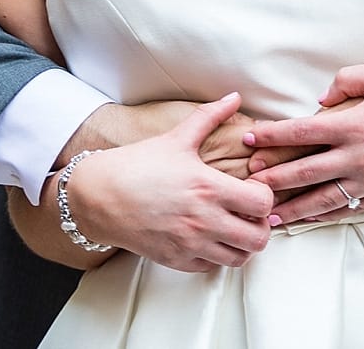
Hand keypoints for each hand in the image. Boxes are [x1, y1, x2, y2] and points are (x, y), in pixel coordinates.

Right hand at [58, 93, 274, 271]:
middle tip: (249, 212)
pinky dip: (217, 254)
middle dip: (260, 224)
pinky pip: (212, 267)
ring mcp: (190, 244)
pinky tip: (208, 236)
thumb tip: (234, 96)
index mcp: (209, 188)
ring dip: (241, 243)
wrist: (98, 196)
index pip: (263, 203)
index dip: (265, 195)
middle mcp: (204, 220)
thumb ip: (210, 117)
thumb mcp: (177, 138)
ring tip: (231, 225)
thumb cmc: (138, 165)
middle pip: (259, 238)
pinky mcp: (176, 260)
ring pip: (239, 258)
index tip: (252, 187)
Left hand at [243, 63, 363, 224]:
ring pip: (321, 199)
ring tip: (266, 213)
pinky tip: (306, 219)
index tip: (248, 138)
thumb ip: (349, 79)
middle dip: (272, 176)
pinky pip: (346, 210)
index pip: (300, 131)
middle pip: (303, 170)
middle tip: (246, 181)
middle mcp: (358, 157)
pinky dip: (323, 216)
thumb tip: (320, 99)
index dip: (271, 135)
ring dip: (291, 207)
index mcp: (355, 124)